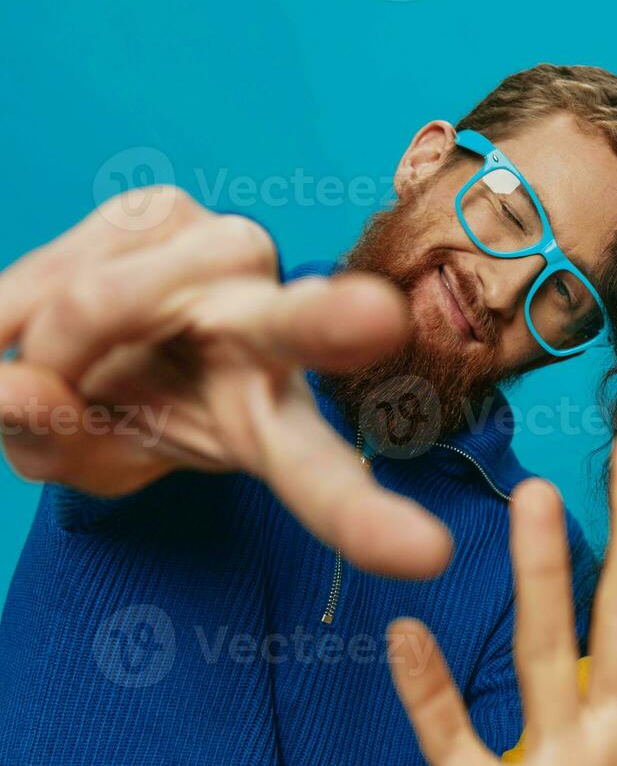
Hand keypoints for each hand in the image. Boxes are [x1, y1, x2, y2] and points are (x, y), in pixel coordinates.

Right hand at [0, 186, 450, 577]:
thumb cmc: (112, 408)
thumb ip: (58, 443)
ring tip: (62, 364)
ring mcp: (222, 256)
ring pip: (97, 306)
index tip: (427, 557)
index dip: (363, 520)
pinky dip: (10, 312)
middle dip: (332, 320)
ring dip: (46, 349)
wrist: (87, 331)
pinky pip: (51, 268)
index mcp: (274, 418)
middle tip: (376, 317)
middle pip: (299, 325)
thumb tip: (21, 388)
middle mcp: (269, 326)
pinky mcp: (161, 208)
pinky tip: (40, 319)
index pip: (321, 478)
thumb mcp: (86, 457)